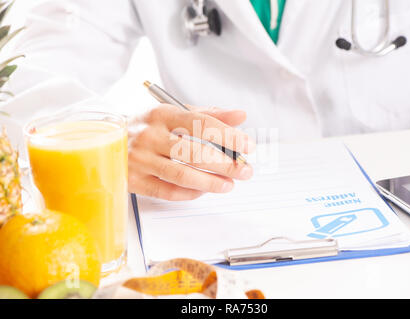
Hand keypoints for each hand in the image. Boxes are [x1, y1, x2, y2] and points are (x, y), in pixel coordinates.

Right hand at [128, 104, 254, 200]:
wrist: (105, 139)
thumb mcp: (174, 113)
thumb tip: (240, 115)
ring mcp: (141, 159)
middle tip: (244, 170)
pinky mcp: (134, 180)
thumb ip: (208, 114)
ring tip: (229, 184)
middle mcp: (150, 135)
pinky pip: (167, 191)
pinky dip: (189, 193)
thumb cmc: (147, 126)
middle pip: (194, 152)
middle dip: (225, 163)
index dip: (228, 136)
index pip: (201, 124)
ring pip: (181, 175)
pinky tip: (203, 191)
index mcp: (162, 114)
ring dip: (210, 182)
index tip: (247, 145)